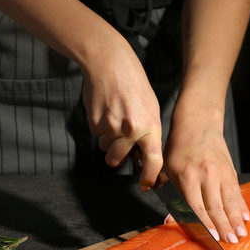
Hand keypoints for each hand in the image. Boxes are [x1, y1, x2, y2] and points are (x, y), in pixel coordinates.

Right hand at [80, 34, 162, 190]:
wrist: (110, 64)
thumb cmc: (133, 85)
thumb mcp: (150, 109)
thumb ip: (148, 133)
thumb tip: (143, 157)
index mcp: (151, 127)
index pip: (153, 161)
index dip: (149, 177)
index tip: (145, 185)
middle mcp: (132, 130)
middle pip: (118, 160)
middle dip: (115, 156)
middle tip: (117, 142)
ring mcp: (113, 127)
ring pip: (105, 148)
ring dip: (107, 140)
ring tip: (113, 119)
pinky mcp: (96, 123)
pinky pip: (96, 136)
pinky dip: (99, 128)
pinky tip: (105, 111)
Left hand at [163, 106, 249, 242]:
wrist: (198, 123)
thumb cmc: (178, 149)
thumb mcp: (166, 169)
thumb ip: (168, 195)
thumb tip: (168, 220)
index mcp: (187, 176)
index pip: (197, 205)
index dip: (205, 224)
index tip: (212, 238)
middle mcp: (207, 174)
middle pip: (216, 205)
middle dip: (224, 226)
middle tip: (230, 242)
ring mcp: (221, 172)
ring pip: (230, 200)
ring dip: (236, 219)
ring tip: (241, 234)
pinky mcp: (231, 170)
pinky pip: (237, 191)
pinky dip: (242, 206)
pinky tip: (246, 217)